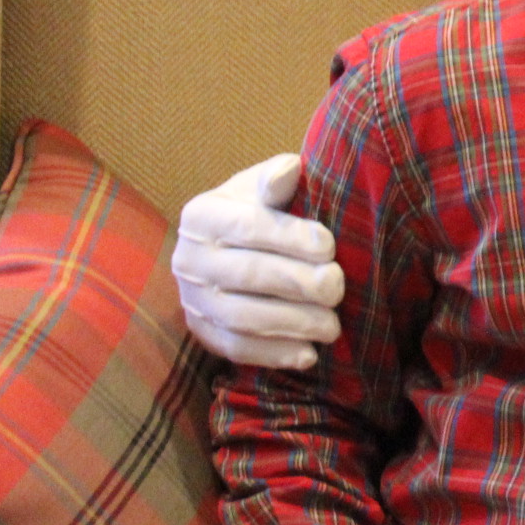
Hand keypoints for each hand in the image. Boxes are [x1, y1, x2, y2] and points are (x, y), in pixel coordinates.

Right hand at [172, 154, 345, 367]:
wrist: (241, 242)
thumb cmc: (265, 207)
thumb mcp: (268, 186)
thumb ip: (277, 179)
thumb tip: (290, 169)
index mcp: (201, 215)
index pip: (246, 226)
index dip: (289, 237)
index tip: (328, 246)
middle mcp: (187, 258)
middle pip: (245, 274)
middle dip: (296, 283)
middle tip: (337, 287)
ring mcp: (192, 299)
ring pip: (240, 317)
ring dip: (290, 324)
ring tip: (333, 326)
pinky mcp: (202, 331)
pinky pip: (235, 348)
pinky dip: (273, 354)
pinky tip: (309, 355)